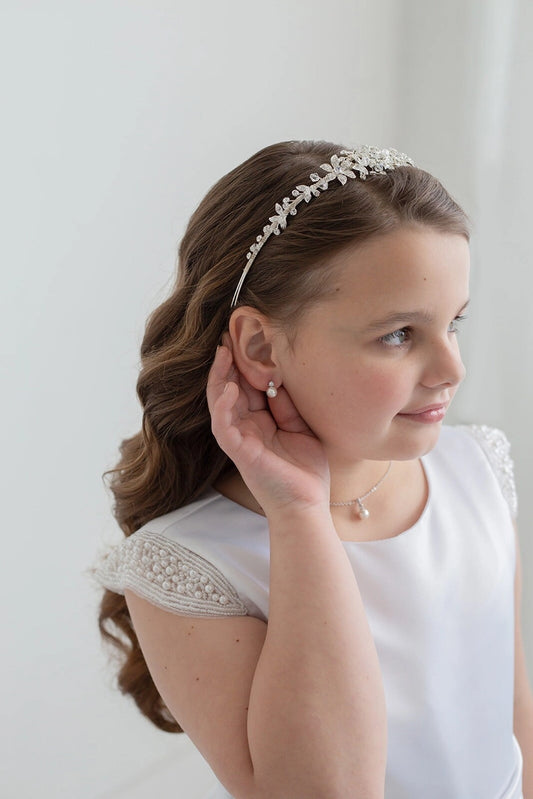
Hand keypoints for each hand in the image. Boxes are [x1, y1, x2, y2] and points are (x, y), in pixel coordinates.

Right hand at [206, 334, 330, 517]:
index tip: (247, 335)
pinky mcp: (239, 452)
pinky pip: (224, 426)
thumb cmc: (305, 470)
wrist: (307, 505)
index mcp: (259, 421)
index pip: (246, 385)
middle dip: (227, 361)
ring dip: (219, 377)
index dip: (244, 361)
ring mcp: (239, 439)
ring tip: (222, 352)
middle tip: (228, 333)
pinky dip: (224, 405)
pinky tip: (230, 387)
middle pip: (229, 387)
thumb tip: (281, 376)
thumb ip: (288, 404)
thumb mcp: (301, 428)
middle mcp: (245, 427)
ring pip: (220, 402)